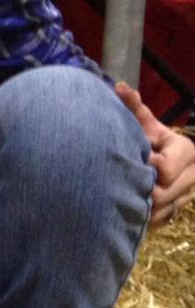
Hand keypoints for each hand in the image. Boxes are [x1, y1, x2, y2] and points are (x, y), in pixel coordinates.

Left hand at [115, 82, 194, 225]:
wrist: (163, 157)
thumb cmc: (149, 138)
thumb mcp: (145, 124)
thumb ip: (135, 108)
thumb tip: (120, 87)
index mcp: (184, 151)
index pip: (167, 168)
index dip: (148, 167)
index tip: (137, 161)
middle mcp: (191, 175)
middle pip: (163, 193)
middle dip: (141, 188)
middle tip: (122, 181)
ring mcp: (186, 195)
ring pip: (161, 210)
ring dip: (141, 205)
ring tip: (123, 195)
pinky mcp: (176, 211)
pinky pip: (159, 220)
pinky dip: (143, 217)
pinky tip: (129, 208)